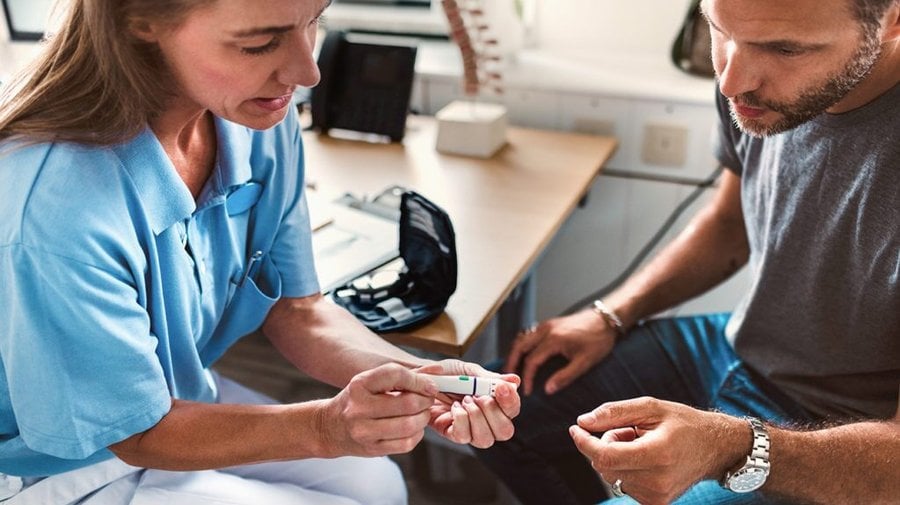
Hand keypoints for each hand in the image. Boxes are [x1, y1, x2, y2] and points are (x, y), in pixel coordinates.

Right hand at [318, 363, 436, 456]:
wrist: (330, 427)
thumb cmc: (357, 400)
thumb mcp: (371, 382)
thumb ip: (403, 375)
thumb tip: (438, 370)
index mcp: (360, 384)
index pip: (395, 375)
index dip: (419, 380)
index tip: (430, 385)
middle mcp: (359, 408)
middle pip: (407, 403)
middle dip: (425, 400)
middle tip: (427, 399)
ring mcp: (364, 431)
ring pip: (410, 425)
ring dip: (423, 418)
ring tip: (421, 413)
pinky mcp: (372, 449)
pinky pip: (406, 443)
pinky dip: (417, 434)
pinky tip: (413, 427)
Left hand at [415, 360, 520, 448]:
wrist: (421, 377)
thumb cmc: (447, 373)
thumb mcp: (469, 371)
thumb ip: (490, 378)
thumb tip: (514, 381)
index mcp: (495, 403)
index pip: (513, 410)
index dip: (510, 402)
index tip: (500, 389)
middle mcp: (486, 421)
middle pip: (505, 431)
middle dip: (493, 413)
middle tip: (479, 397)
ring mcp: (470, 430)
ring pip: (485, 440)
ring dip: (476, 417)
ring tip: (465, 400)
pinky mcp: (453, 434)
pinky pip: (464, 437)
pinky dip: (461, 420)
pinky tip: (454, 407)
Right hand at [506, 309, 614, 395]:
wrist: (605, 319)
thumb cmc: (598, 340)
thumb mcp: (585, 362)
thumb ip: (565, 376)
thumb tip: (548, 389)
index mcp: (553, 339)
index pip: (532, 360)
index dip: (527, 377)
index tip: (528, 391)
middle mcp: (545, 330)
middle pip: (519, 346)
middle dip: (512, 363)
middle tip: (508, 378)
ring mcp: (546, 325)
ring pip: (521, 339)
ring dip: (515, 354)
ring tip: (513, 369)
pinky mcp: (548, 324)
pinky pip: (528, 335)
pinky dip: (522, 346)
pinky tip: (524, 356)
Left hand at [568, 397, 745, 504]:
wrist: (715, 448)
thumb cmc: (683, 423)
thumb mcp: (651, 407)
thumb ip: (614, 412)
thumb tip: (582, 421)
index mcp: (657, 454)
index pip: (606, 456)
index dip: (585, 443)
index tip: (575, 428)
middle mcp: (657, 480)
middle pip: (605, 466)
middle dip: (605, 443)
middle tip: (629, 430)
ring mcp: (657, 496)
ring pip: (612, 475)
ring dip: (616, 456)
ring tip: (642, 443)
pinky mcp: (656, 503)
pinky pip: (623, 484)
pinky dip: (625, 468)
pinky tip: (644, 458)